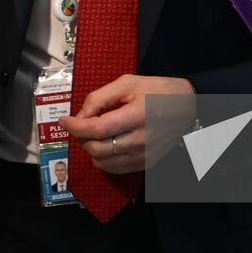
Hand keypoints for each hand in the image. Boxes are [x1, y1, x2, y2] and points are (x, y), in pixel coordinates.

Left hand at [58, 74, 194, 173]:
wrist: (186, 106)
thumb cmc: (156, 90)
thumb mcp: (127, 83)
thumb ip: (100, 98)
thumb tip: (80, 115)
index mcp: (136, 115)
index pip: (97, 129)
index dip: (75, 127)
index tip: (64, 121)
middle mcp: (140, 140)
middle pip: (97, 148)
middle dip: (80, 137)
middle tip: (80, 125)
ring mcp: (144, 155)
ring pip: (102, 162)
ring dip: (90, 149)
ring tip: (93, 134)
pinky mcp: (146, 164)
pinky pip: (114, 169)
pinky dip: (102, 159)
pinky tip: (105, 144)